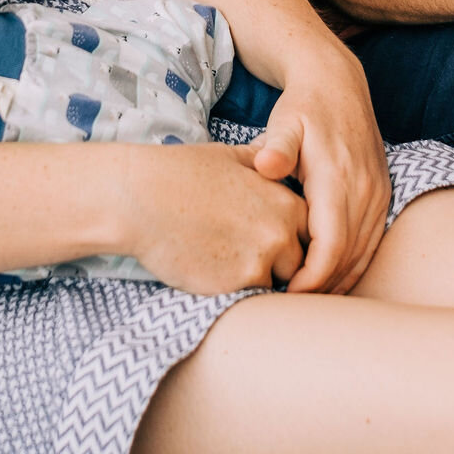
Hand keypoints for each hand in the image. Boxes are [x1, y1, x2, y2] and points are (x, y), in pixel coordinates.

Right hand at [120, 143, 308, 295]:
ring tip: (226, 262)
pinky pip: (248, 297)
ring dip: (258, 279)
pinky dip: (234, 289)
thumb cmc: (181, 173)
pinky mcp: (235, 286)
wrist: (141, 198)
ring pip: (275, 284)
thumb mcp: (231, 157)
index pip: (312, 232)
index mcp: (284, 201)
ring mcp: (260, 262)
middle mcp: (281, 232)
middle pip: (299, 263)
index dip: (293, 238)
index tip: (271, 239)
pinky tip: (210, 271)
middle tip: (247, 255)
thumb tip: (276, 157)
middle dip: (281, 264)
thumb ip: (264, 164)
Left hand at [251, 48, 389, 293]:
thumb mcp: (284, 121)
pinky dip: (353, 265)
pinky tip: (331, 280)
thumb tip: (266, 165)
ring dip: (338, 281)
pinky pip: (371, 241)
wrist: (338, 83)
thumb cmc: (303, 108)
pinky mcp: (382, 194)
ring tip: (306, 302)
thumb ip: (276, 148)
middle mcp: (364, 190)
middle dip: (321, 288)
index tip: (285, 296)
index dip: (311, 279)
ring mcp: (378, 193)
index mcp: (338, 177)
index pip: (330, 246)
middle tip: (288, 309)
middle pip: (347, 258)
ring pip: (363, 254)